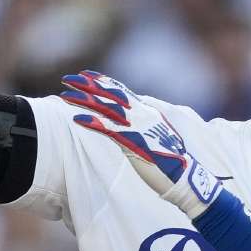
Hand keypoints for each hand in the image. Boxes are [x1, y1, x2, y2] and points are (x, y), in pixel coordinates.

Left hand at [59, 70, 221, 218]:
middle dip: (88, 85)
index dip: (103, 81)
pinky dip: (92, 122)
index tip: (86, 74)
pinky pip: (109, 129)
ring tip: (65, 94)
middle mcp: (142, 114)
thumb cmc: (171, 161)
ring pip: (106, 107)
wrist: (184, 176)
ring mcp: (138, 126)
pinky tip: (77, 119)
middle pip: (110, 94)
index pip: (122, 91)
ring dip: (84, 100)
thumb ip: (143, 126)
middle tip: (68, 78)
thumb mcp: (157, 136)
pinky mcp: (133, 142)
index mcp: (148, 112)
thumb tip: (131, 123)